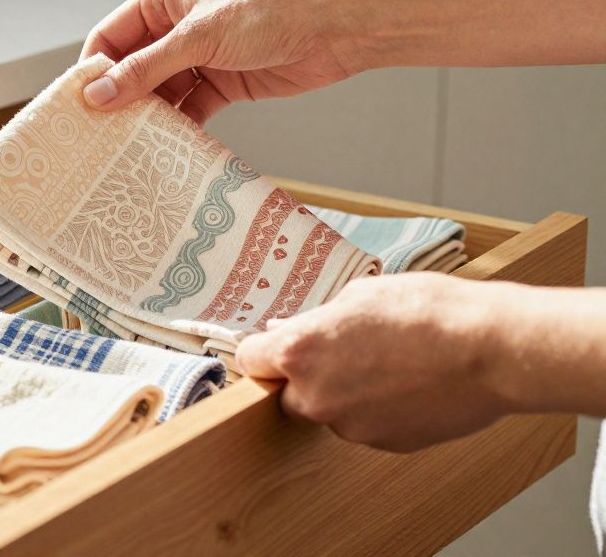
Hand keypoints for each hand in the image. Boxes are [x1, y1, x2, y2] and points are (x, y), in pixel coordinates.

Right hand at [80, 0, 368, 121]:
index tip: (76, 106)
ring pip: (157, 93)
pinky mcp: (220, 84)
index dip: (92, 69)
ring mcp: (198, 58)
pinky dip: (176, 128)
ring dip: (146, 118)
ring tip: (126, 148)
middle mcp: (175, 28)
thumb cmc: (269, 13)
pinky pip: (187, 110)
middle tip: (95, 136)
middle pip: (131, 69)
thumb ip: (146, 69)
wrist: (333, 31)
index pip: (110, 36)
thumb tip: (97, 94)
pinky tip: (165, 150)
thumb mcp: (199, 38)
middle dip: (117, 100)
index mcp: (162, 0)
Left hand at [234, 273, 515, 452]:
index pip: (250, 360)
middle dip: (307, 377)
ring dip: (347, 393)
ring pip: (331, 411)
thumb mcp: (360, 296)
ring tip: (391, 363)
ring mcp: (349, 426)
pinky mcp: (383, 444)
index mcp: (300, 351)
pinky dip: (379, 410)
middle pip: (288, 394)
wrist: (490, 350)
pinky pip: (366, 425)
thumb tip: (285, 329)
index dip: (264, 352)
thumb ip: (315, 320)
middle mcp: (315, 396)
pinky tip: (409, 384)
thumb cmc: (428, 311)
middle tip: (344, 352)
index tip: (274, 347)